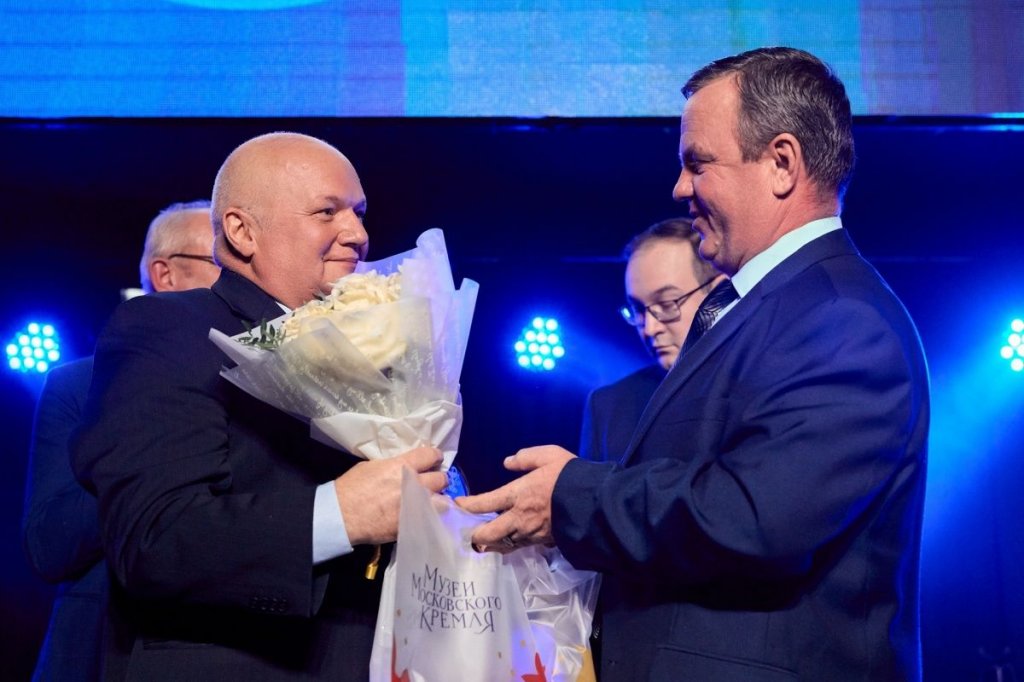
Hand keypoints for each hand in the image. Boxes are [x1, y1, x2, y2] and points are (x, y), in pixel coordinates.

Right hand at [334, 446, 445, 544]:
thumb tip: (403, 468)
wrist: (342, 516)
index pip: (430, 455)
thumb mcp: (372, 466)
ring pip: (442, 501)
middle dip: (438, 479)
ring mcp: (415, 506)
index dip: (435, 456)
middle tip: (433, 481)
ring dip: (437, 499)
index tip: (435, 459)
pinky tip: (425, 515)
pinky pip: (431, 519)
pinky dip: (430, 516)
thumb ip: (393, 466)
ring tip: (432, 501)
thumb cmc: (351, 487)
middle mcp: (414, 484)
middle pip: (441, 478)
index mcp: (403, 466)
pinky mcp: (413, 524)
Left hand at [456, 445, 574, 552]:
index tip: (457, 505)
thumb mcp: (549, 455)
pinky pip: (521, 546)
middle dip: (475, 536)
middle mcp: (520, 517)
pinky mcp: (544, 542)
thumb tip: (508, 462)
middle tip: (466, 535)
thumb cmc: (571, 475)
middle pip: (489, 533)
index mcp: (518, 494)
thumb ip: (526, 457)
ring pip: (504, 544)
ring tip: (482, 544)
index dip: (468, 505)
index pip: (485, 502)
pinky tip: (508, 544)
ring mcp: (532, 533)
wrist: (596, 502)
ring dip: (491, 544)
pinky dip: (510, 546)